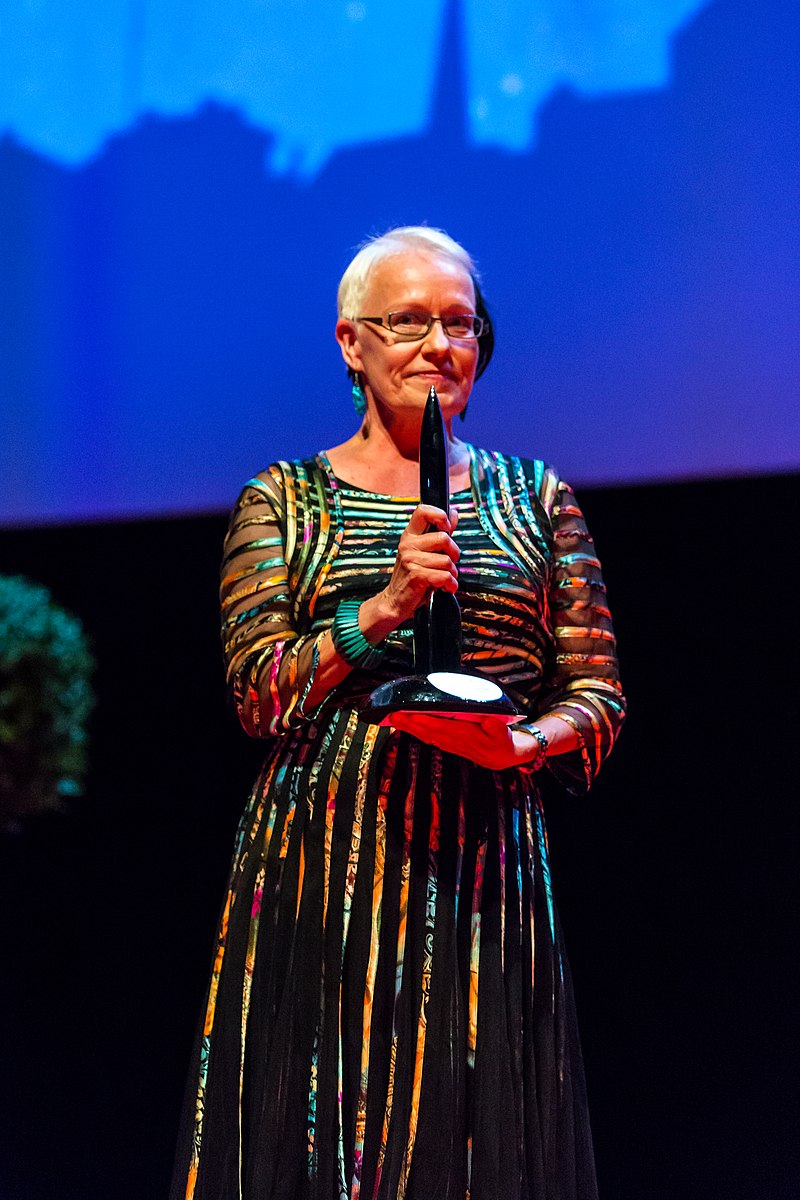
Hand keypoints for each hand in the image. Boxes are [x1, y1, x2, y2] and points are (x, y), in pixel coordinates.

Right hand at [379, 504, 459, 625]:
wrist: (395, 601)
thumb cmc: (412, 577)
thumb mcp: (424, 552)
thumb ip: (439, 533)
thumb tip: (453, 513)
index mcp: (410, 535)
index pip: (423, 511)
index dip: (440, 515)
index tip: (447, 528)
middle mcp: (408, 544)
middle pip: (444, 538)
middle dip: (454, 554)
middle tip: (448, 563)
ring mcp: (410, 559)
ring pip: (447, 561)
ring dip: (452, 574)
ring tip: (443, 579)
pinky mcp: (416, 575)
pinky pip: (445, 576)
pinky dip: (450, 585)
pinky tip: (444, 587)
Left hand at [389, 712, 542, 770]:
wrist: (502, 757)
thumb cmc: (502, 742)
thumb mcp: (505, 735)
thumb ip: (497, 729)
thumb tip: (490, 723)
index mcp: (467, 736)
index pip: (443, 728)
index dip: (427, 722)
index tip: (413, 716)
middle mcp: (453, 741)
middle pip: (428, 732)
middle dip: (410, 723)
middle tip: (392, 714)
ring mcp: (448, 743)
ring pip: (424, 735)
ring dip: (408, 727)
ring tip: (392, 718)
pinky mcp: (445, 742)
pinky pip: (426, 736)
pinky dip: (413, 730)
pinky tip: (403, 724)